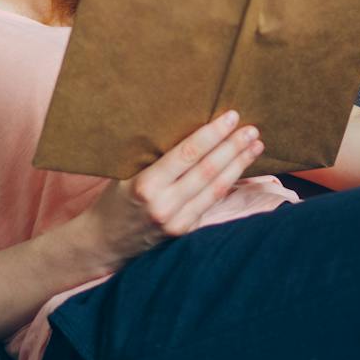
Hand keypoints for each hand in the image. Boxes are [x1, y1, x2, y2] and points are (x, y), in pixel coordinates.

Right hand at [80, 108, 264, 267]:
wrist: (104, 242)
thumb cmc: (115, 199)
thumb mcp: (127, 173)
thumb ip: (158, 158)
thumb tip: (194, 129)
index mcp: (146, 185)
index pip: (187, 155)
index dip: (212, 135)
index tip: (231, 117)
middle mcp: (164, 205)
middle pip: (208, 171)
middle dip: (233, 147)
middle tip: (251, 129)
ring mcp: (177, 222)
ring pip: (216, 189)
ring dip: (239, 165)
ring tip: (255, 146)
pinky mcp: (185, 232)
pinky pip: (211, 204)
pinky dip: (229, 184)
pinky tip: (240, 168)